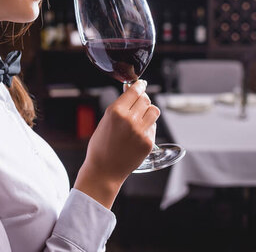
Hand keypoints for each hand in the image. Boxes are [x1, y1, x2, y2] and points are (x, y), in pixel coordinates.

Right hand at [74, 80, 159, 207]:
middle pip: (145, 99)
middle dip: (142, 99)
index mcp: (116, 111)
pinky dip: (148, 127)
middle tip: (138, 103)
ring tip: (141, 117)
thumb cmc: (100, 146)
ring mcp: (141, 131)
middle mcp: (130, 119)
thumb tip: (130, 91)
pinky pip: (153, 127)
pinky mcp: (148, 142)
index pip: (135, 91)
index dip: (139, 85)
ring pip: (154, 111)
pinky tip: (138, 133)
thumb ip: (119, 105)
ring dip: (148, 111)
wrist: (104, 170)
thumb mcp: (105, 121)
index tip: (141, 84)